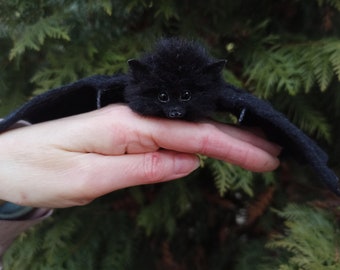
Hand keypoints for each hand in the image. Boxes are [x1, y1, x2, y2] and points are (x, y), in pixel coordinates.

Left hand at [0, 105, 279, 207]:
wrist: (6, 165)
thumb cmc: (40, 173)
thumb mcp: (89, 180)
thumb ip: (142, 169)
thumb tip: (188, 162)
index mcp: (128, 127)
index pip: (194, 136)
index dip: (233, 148)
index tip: (265, 159)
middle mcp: (134, 119)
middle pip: (196, 128)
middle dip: (237, 140)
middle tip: (272, 151)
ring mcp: (131, 126)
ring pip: (187, 131)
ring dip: (223, 141)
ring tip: (255, 149)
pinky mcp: (127, 135)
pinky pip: (171, 138)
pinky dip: (200, 144)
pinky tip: (214, 149)